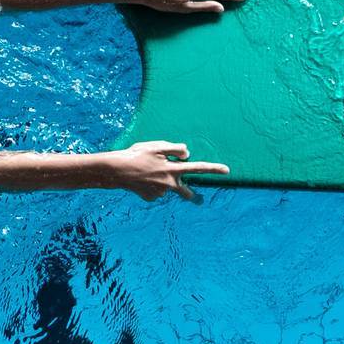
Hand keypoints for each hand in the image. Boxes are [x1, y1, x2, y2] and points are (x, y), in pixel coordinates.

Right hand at [104, 141, 228, 199]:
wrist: (116, 171)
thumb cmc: (136, 155)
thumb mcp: (156, 146)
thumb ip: (175, 149)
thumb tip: (187, 154)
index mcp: (173, 169)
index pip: (198, 168)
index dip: (213, 169)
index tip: (227, 171)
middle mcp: (169, 184)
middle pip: (186, 192)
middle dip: (191, 195)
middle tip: (196, 197)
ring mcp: (159, 193)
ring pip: (167, 188)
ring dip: (163, 182)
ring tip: (148, 173)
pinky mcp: (150, 197)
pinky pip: (155, 191)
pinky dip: (151, 186)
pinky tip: (141, 179)